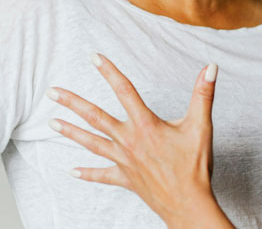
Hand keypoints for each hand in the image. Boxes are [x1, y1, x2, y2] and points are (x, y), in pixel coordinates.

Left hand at [46, 55, 232, 227]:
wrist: (188, 204)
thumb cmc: (195, 166)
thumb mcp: (201, 125)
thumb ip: (203, 93)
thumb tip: (210, 67)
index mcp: (145, 125)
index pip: (124, 91)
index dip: (109, 72)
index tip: (94, 57)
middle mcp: (129, 141)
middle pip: (95, 117)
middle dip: (73, 103)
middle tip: (52, 92)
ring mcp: (124, 161)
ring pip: (92, 143)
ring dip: (71, 132)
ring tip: (51, 122)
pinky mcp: (126, 179)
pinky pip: (101, 175)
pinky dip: (86, 172)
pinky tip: (71, 170)